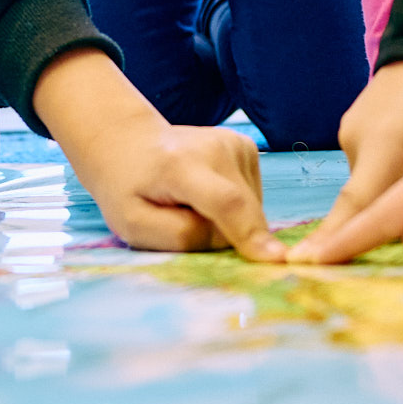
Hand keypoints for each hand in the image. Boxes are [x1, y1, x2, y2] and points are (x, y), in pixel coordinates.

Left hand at [32, 48, 284, 260]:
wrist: (129, 143)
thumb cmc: (127, 189)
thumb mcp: (134, 225)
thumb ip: (181, 237)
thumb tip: (229, 241)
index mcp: (181, 164)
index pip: (225, 202)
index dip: (250, 233)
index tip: (275, 260)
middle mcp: (216, 146)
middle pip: (243, 212)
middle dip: (224, 234)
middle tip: (182, 219)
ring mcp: (236, 143)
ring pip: (251, 208)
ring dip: (228, 220)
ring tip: (192, 201)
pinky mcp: (247, 147)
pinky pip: (251, 199)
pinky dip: (233, 207)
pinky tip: (206, 193)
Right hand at [308, 59, 402, 248]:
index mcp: (388, 149)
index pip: (356, 209)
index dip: (334, 240)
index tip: (305, 264)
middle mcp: (358, 141)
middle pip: (366, 200)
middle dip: (391, 217)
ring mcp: (352, 129)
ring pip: (370, 180)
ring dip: (395, 187)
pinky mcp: (353, 121)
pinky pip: (370, 159)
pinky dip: (391, 167)